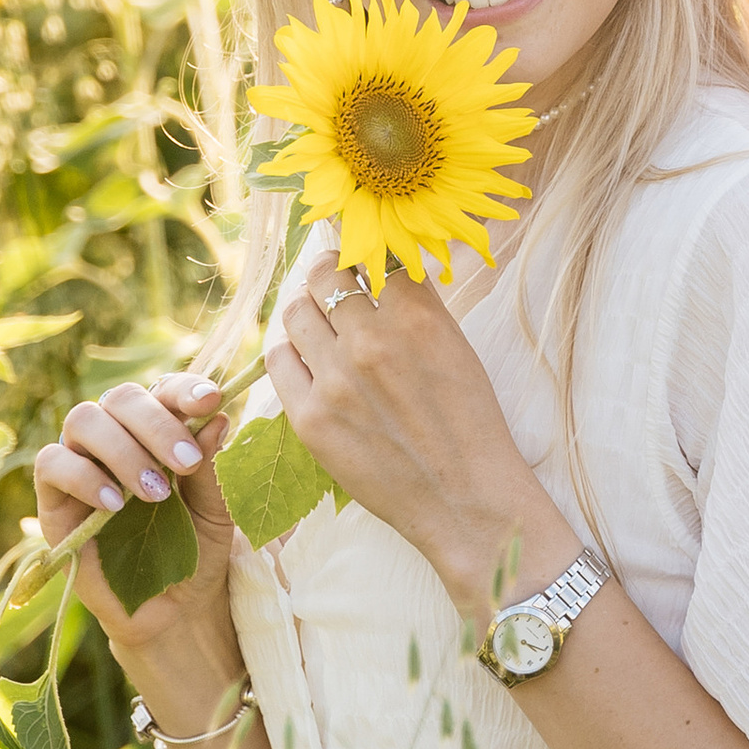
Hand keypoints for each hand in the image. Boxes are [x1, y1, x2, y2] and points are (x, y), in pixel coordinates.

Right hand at [32, 372, 236, 651]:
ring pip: (84, 420)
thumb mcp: (217, 510)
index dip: (185, 389)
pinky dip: (83, 476)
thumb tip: (218, 418)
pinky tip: (114, 504)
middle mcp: (118, 437)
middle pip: (121, 398)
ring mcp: (82, 462)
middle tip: (185, 462)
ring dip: (123, 449)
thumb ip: (212, 466)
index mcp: (159, 430)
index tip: (212, 400)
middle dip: (156, 423)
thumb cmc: (196, 551)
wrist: (171, 609)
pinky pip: (52, 463)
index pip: (164, 390)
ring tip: (155, 493)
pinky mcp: (53, 497)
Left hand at [265, 260, 573, 630]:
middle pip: (324, 274)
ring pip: (295, 312)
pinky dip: (289, 351)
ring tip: (318, 320)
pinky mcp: (309, 418)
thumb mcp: (458, 349)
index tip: (359, 252)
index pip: (372, 254)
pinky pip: (277, 359)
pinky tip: (306, 358)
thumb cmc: (471, 424)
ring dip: (306, 308)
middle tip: (332, 277)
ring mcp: (334, 380)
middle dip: (327, 270)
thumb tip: (384, 267)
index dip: (363, 249)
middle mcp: (370, 341)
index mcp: (416, 318)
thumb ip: (418, 306)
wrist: (465, 499)